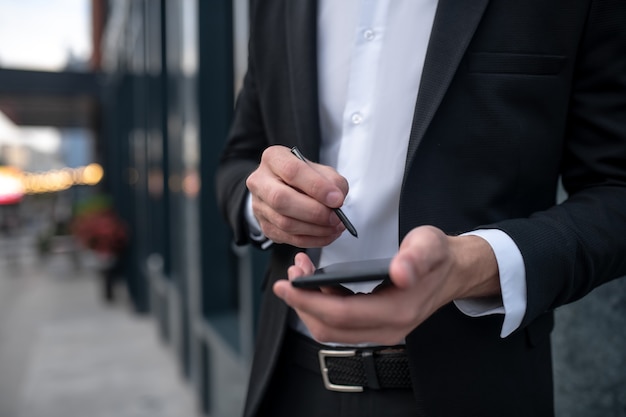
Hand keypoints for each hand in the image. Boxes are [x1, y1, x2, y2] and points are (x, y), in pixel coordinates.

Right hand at [246, 145, 348, 246]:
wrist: (288, 188)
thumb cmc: (306, 177)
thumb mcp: (322, 170)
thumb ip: (332, 182)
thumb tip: (336, 200)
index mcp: (273, 158)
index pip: (292, 171)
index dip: (316, 187)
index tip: (337, 199)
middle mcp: (260, 181)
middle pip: (280, 199)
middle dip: (314, 212)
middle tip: (335, 217)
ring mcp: (259, 206)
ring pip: (285, 223)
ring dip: (316, 229)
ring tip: (335, 226)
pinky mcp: (265, 226)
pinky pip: (289, 238)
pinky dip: (313, 239)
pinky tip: (327, 235)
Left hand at [273, 226, 500, 344]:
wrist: (453, 270)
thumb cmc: (437, 255)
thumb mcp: (428, 246)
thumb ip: (415, 257)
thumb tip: (401, 272)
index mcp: (396, 311)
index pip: (342, 315)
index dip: (309, 302)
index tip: (286, 285)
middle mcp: (387, 328)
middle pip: (330, 328)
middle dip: (302, 303)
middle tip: (290, 275)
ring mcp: (381, 330)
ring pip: (332, 329)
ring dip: (309, 305)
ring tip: (300, 274)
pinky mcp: (376, 325)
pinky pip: (340, 323)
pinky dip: (322, 305)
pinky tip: (316, 282)